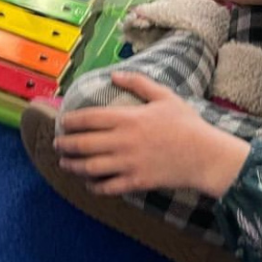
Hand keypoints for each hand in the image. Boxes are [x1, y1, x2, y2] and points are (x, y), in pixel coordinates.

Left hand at [54, 72, 249, 197]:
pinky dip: (93, 186)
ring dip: (73, 166)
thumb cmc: (186, 123)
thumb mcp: (164, 96)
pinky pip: (107, 187)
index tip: (61, 122)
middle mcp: (122, 142)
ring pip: (90, 168)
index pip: (89, 119)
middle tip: (57, 144)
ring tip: (65, 163)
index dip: (70, 121)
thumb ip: (138, 83)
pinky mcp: (135, 182)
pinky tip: (88, 183)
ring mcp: (127, 164)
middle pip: (83, 144)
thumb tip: (114, 74)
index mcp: (128, 119)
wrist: (204, 155)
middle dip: (66, 145)